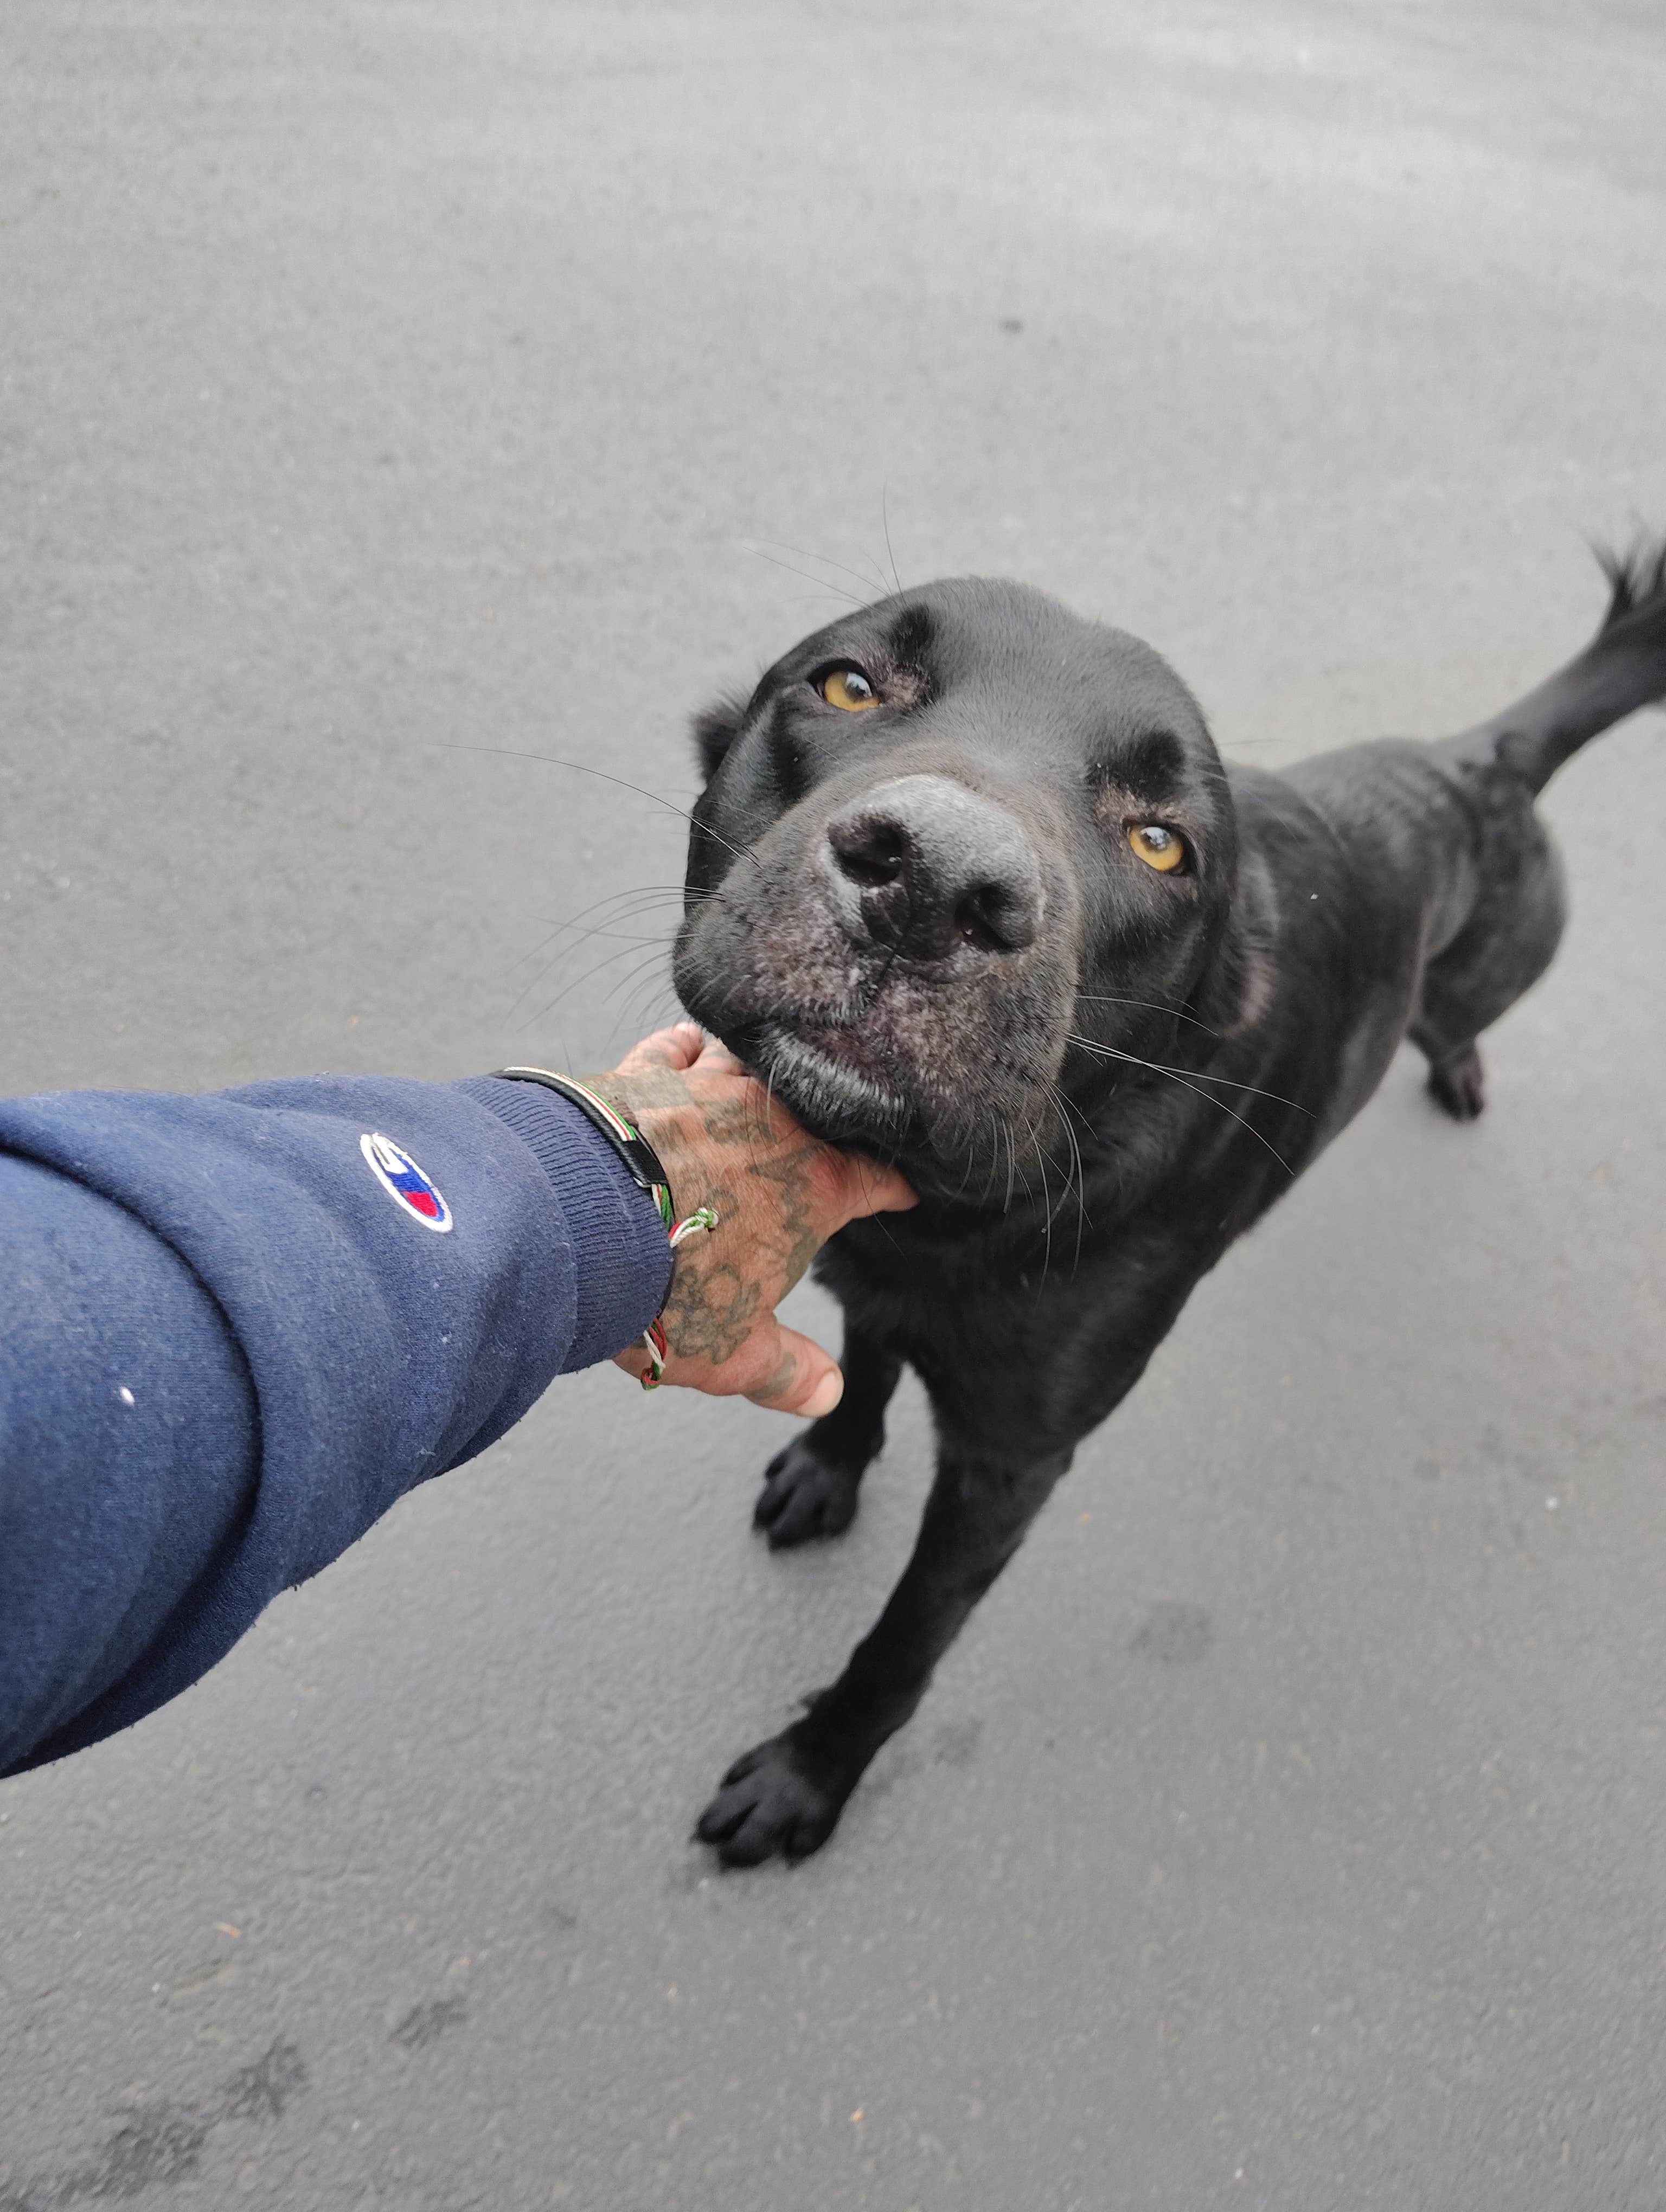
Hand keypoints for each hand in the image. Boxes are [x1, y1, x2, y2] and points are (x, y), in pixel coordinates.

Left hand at [590, 1023, 914, 1416]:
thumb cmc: (666, 1293)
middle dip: (840, 1117)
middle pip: (827, 1107)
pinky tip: (689, 1044)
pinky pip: (678, 1045)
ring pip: (755, 1062)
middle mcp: (774, 1122)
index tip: (903, 1190)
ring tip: (772, 1078)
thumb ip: (788, 1372)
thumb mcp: (735, 1353)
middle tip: (843, 1124)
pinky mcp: (648, 1072)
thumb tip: (829, 1392)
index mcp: (814, 1186)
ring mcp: (711, 1088)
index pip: (876, 1179)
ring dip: (766, 1070)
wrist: (577, 1228)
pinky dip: (687, 1044)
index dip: (894, 1187)